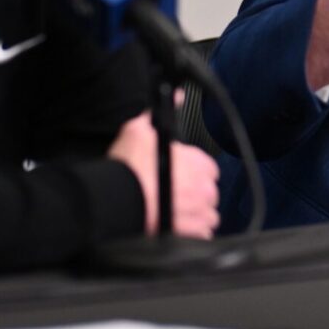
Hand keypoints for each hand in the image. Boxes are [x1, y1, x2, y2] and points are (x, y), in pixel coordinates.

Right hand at [107, 103, 219, 238]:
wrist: (118, 199)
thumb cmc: (128, 166)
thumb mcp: (139, 128)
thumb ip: (160, 112)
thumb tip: (177, 93)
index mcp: (194, 162)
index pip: (210, 169)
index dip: (198, 172)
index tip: (187, 176)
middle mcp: (201, 187)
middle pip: (211, 193)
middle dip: (200, 195)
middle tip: (181, 196)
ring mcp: (197, 211)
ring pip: (210, 215)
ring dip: (200, 214)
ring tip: (183, 214)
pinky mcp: (189, 231)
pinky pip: (203, 234)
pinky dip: (196, 233)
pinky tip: (183, 229)